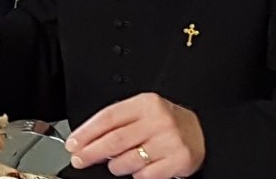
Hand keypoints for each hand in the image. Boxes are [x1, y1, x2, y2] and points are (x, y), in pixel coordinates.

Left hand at [65, 93, 204, 178]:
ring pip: (127, 161)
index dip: (86, 133)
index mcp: (145, 104)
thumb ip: (118, 121)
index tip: (73, 144)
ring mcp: (169, 141)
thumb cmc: (166, 122)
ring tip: (114, 163)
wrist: (203, 132)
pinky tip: (137, 169)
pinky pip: (145, 175)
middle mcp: (158, 121)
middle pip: (114, 140)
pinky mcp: (178, 161)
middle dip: (91, 152)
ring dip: (114, 166)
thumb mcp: (142, 111)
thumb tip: (86, 140)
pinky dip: (136, 175)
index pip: (108, 118)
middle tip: (79, 159)